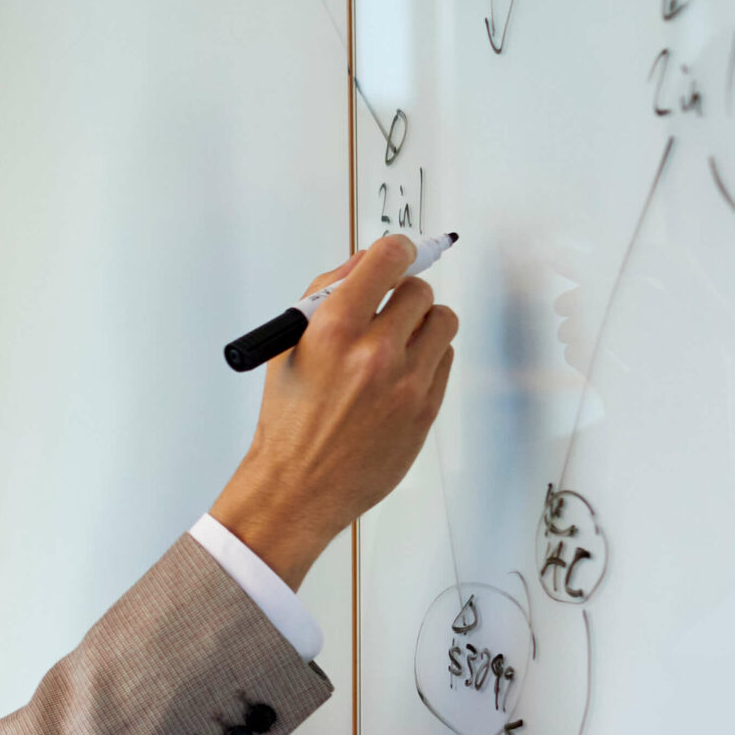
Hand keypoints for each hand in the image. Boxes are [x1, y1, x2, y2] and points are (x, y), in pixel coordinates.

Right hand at [209, 235, 458, 588]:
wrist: (300, 485)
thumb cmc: (289, 418)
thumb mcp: (288, 346)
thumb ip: (324, 295)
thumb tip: (364, 262)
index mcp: (333, 330)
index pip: (386, 261)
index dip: (394, 250)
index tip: (396, 252)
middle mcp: (374, 353)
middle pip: (419, 290)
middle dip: (403, 293)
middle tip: (387, 308)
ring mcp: (406, 383)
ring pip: (443, 321)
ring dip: (423, 322)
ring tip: (399, 340)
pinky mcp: (426, 409)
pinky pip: (445, 359)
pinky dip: (428, 357)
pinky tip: (401, 373)